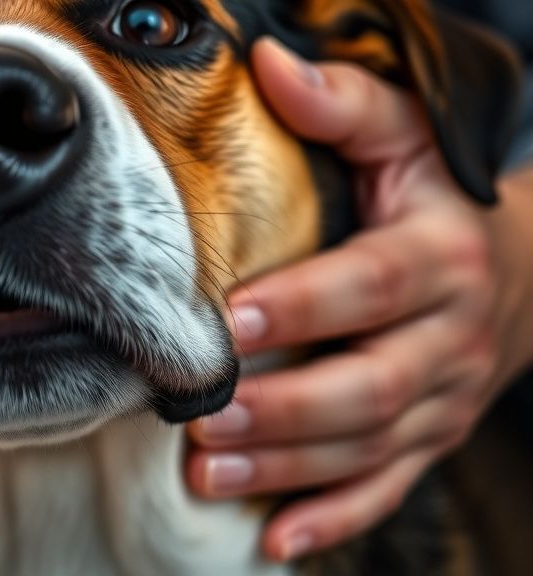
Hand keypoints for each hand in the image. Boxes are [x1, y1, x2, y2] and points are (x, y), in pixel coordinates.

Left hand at [186, 38, 532, 561]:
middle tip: (204, 416)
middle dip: (285, 408)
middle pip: (369, 386)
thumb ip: (345, 106)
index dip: (305, 307)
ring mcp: (441, 399)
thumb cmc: (432, 201)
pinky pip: (386, 489)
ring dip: (286, 467)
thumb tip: (270, 65)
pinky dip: (334, 518)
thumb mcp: (403, 140)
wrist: (512, 273)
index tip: (231, 320)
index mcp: (440, 257)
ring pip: (367, 447)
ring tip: (208, 473)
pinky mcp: (428, 438)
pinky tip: (277, 539)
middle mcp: (448, 338)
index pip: (371, 286)